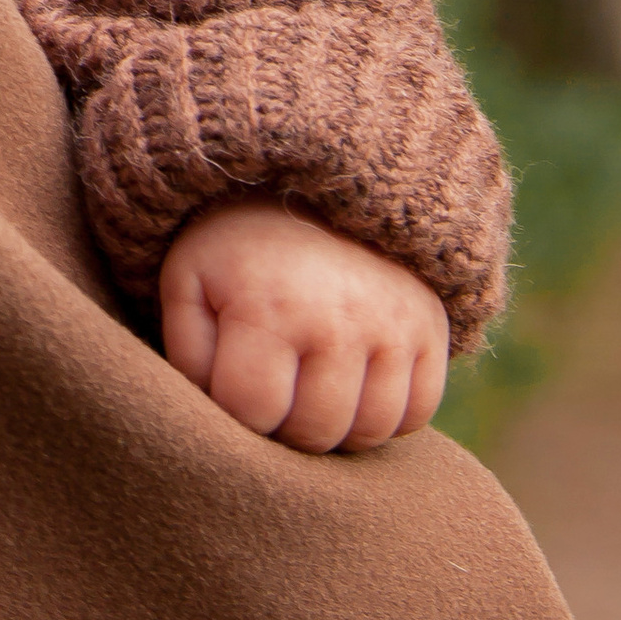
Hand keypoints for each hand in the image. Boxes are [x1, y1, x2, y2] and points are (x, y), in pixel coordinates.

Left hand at [158, 201, 448, 452]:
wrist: (315, 188)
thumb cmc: (239, 250)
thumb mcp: (189, 285)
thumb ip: (190, 359)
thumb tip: (221, 420)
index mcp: (267, 306)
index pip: (255, 413)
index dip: (238, 415)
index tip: (236, 385)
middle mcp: (338, 318)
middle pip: (316, 431)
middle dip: (286, 426)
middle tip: (275, 392)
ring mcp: (393, 324)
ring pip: (370, 431)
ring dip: (336, 428)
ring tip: (311, 391)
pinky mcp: (431, 327)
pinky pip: (416, 414)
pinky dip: (385, 416)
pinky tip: (354, 386)